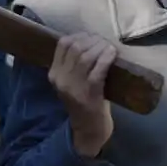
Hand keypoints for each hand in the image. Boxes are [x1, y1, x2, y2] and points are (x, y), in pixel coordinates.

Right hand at [49, 33, 116, 157]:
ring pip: (86, 56)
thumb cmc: (84, 102)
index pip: (62, 44)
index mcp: (54, 73)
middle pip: (75, 47)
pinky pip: (97, 70)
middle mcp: (61, 78)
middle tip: (103, 41)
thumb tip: (90, 41)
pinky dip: (106, 58)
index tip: (91, 36)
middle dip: (92, 40)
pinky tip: (112, 53)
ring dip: (100, 47)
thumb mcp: (71, 82)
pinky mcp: (89, 94)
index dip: (79, 35)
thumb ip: (73, 65)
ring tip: (109, 46)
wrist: (88, 130)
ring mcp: (74, 87)